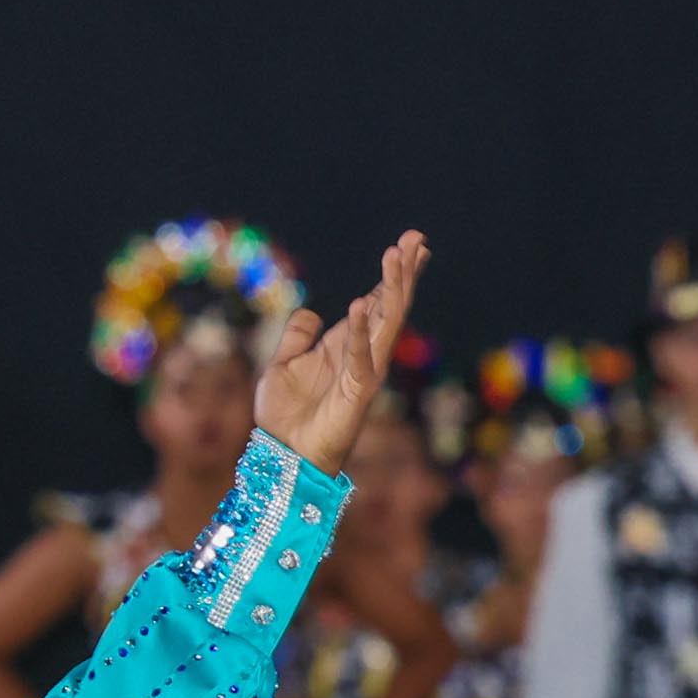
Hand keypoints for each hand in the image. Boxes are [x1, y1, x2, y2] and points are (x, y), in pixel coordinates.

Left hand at [259, 231, 430, 473]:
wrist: (282, 458)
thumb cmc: (285, 417)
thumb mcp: (284, 364)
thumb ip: (297, 337)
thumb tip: (311, 312)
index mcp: (346, 345)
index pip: (379, 303)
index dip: (393, 276)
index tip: (410, 245)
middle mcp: (362, 356)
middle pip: (391, 307)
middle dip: (403, 273)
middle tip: (415, 238)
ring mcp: (363, 374)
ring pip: (386, 325)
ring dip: (392, 289)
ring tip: (396, 256)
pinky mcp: (356, 394)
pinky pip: (360, 357)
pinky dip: (361, 331)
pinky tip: (362, 303)